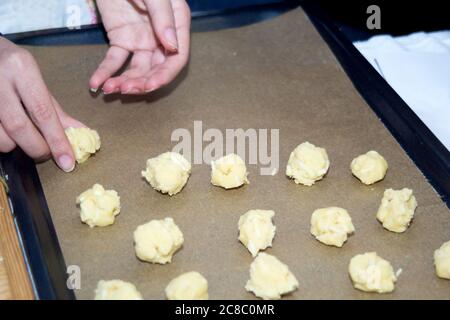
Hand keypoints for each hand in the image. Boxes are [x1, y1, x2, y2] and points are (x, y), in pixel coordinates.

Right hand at [0, 37, 84, 170]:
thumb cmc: (10, 65)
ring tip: (20, 136)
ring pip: (0, 137)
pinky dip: (1, 141)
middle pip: (19, 127)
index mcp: (22, 69)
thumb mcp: (34, 78)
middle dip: (37, 148)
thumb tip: (81, 132)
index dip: (57, 141)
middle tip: (45, 152)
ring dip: (14, 145)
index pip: (43, 112)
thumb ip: (55, 109)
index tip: (68, 162)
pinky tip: (5, 131)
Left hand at [90, 0, 190, 94]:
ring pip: (136, 69)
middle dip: (141, 82)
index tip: (148, 86)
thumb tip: (172, 47)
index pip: (176, 58)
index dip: (164, 76)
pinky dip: (105, 72)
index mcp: (177, 24)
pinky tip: (96, 83)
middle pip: (156, 68)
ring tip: (108, 89)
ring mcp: (141, 39)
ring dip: (124, 82)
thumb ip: (163, 17)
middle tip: (124, 90)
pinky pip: (114, 60)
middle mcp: (161, 37)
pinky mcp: (121, 39)